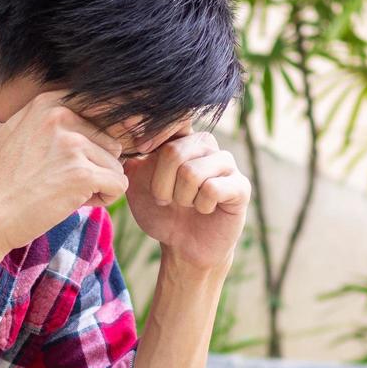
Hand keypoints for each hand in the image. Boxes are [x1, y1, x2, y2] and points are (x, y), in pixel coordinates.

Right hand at [0, 66, 127, 255]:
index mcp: (49, 101)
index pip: (100, 117)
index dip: (87, 147)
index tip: (58, 162)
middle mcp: (62, 115)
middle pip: (111, 142)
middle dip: (93, 167)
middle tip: (56, 180)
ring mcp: (72, 143)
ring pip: (116, 165)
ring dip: (97, 185)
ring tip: (61, 191)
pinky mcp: (82, 172)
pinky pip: (118, 186)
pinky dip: (102, 200)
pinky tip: (70, 202)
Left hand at [123, 131, 250, 272]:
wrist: (183, 247)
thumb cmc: (161, 212)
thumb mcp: (136, 183)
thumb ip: (130, 155)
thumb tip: (126, 125)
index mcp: (181, 138)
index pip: (170, 120)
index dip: (152, 136)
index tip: (140, 149)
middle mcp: (206, 144)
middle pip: (173, 152)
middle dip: (160, 185)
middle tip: (165, 200)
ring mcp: (226, 163)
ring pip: (191, 172)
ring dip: (181, 198)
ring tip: (186, 205)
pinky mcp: (241, 186)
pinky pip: (212, 189)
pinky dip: (200, 206)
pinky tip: (205, 209)